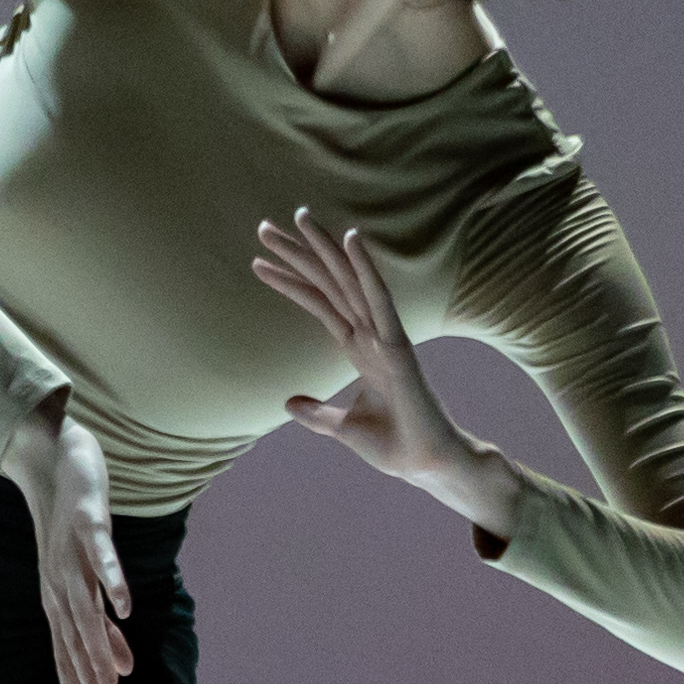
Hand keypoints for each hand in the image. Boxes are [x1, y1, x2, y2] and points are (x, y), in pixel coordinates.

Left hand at [4, 391, 132, 683]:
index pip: (66, 660)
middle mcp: (60, 587)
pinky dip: (112, 582)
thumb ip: (103, 626)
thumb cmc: (70, 529)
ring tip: (115, 682)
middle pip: (74, 644)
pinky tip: (126, 606)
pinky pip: (101, 557)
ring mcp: (71, 557)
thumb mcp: (87, 583)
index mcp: (59, 604)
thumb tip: (121, 667)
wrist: (51, 460)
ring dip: (101, 646)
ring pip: (86, 610)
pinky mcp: (87, 525)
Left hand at [253, 215, 522, 536]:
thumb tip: (288, 401)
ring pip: (348, 281)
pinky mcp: (398, 346)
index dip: (290, 280)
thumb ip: (317, 413)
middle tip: (264, 226)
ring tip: (298, 217)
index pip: (319, 303)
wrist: (424, 465)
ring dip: (324, 248)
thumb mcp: (343, 427)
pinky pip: (379, 299)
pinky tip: (351, 239)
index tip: (259, 260)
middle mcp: (370, 334)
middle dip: (298, 254)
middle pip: (328, 283)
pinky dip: (366, 268)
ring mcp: (384, 336)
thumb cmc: (395, 445)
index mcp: (359, 348)